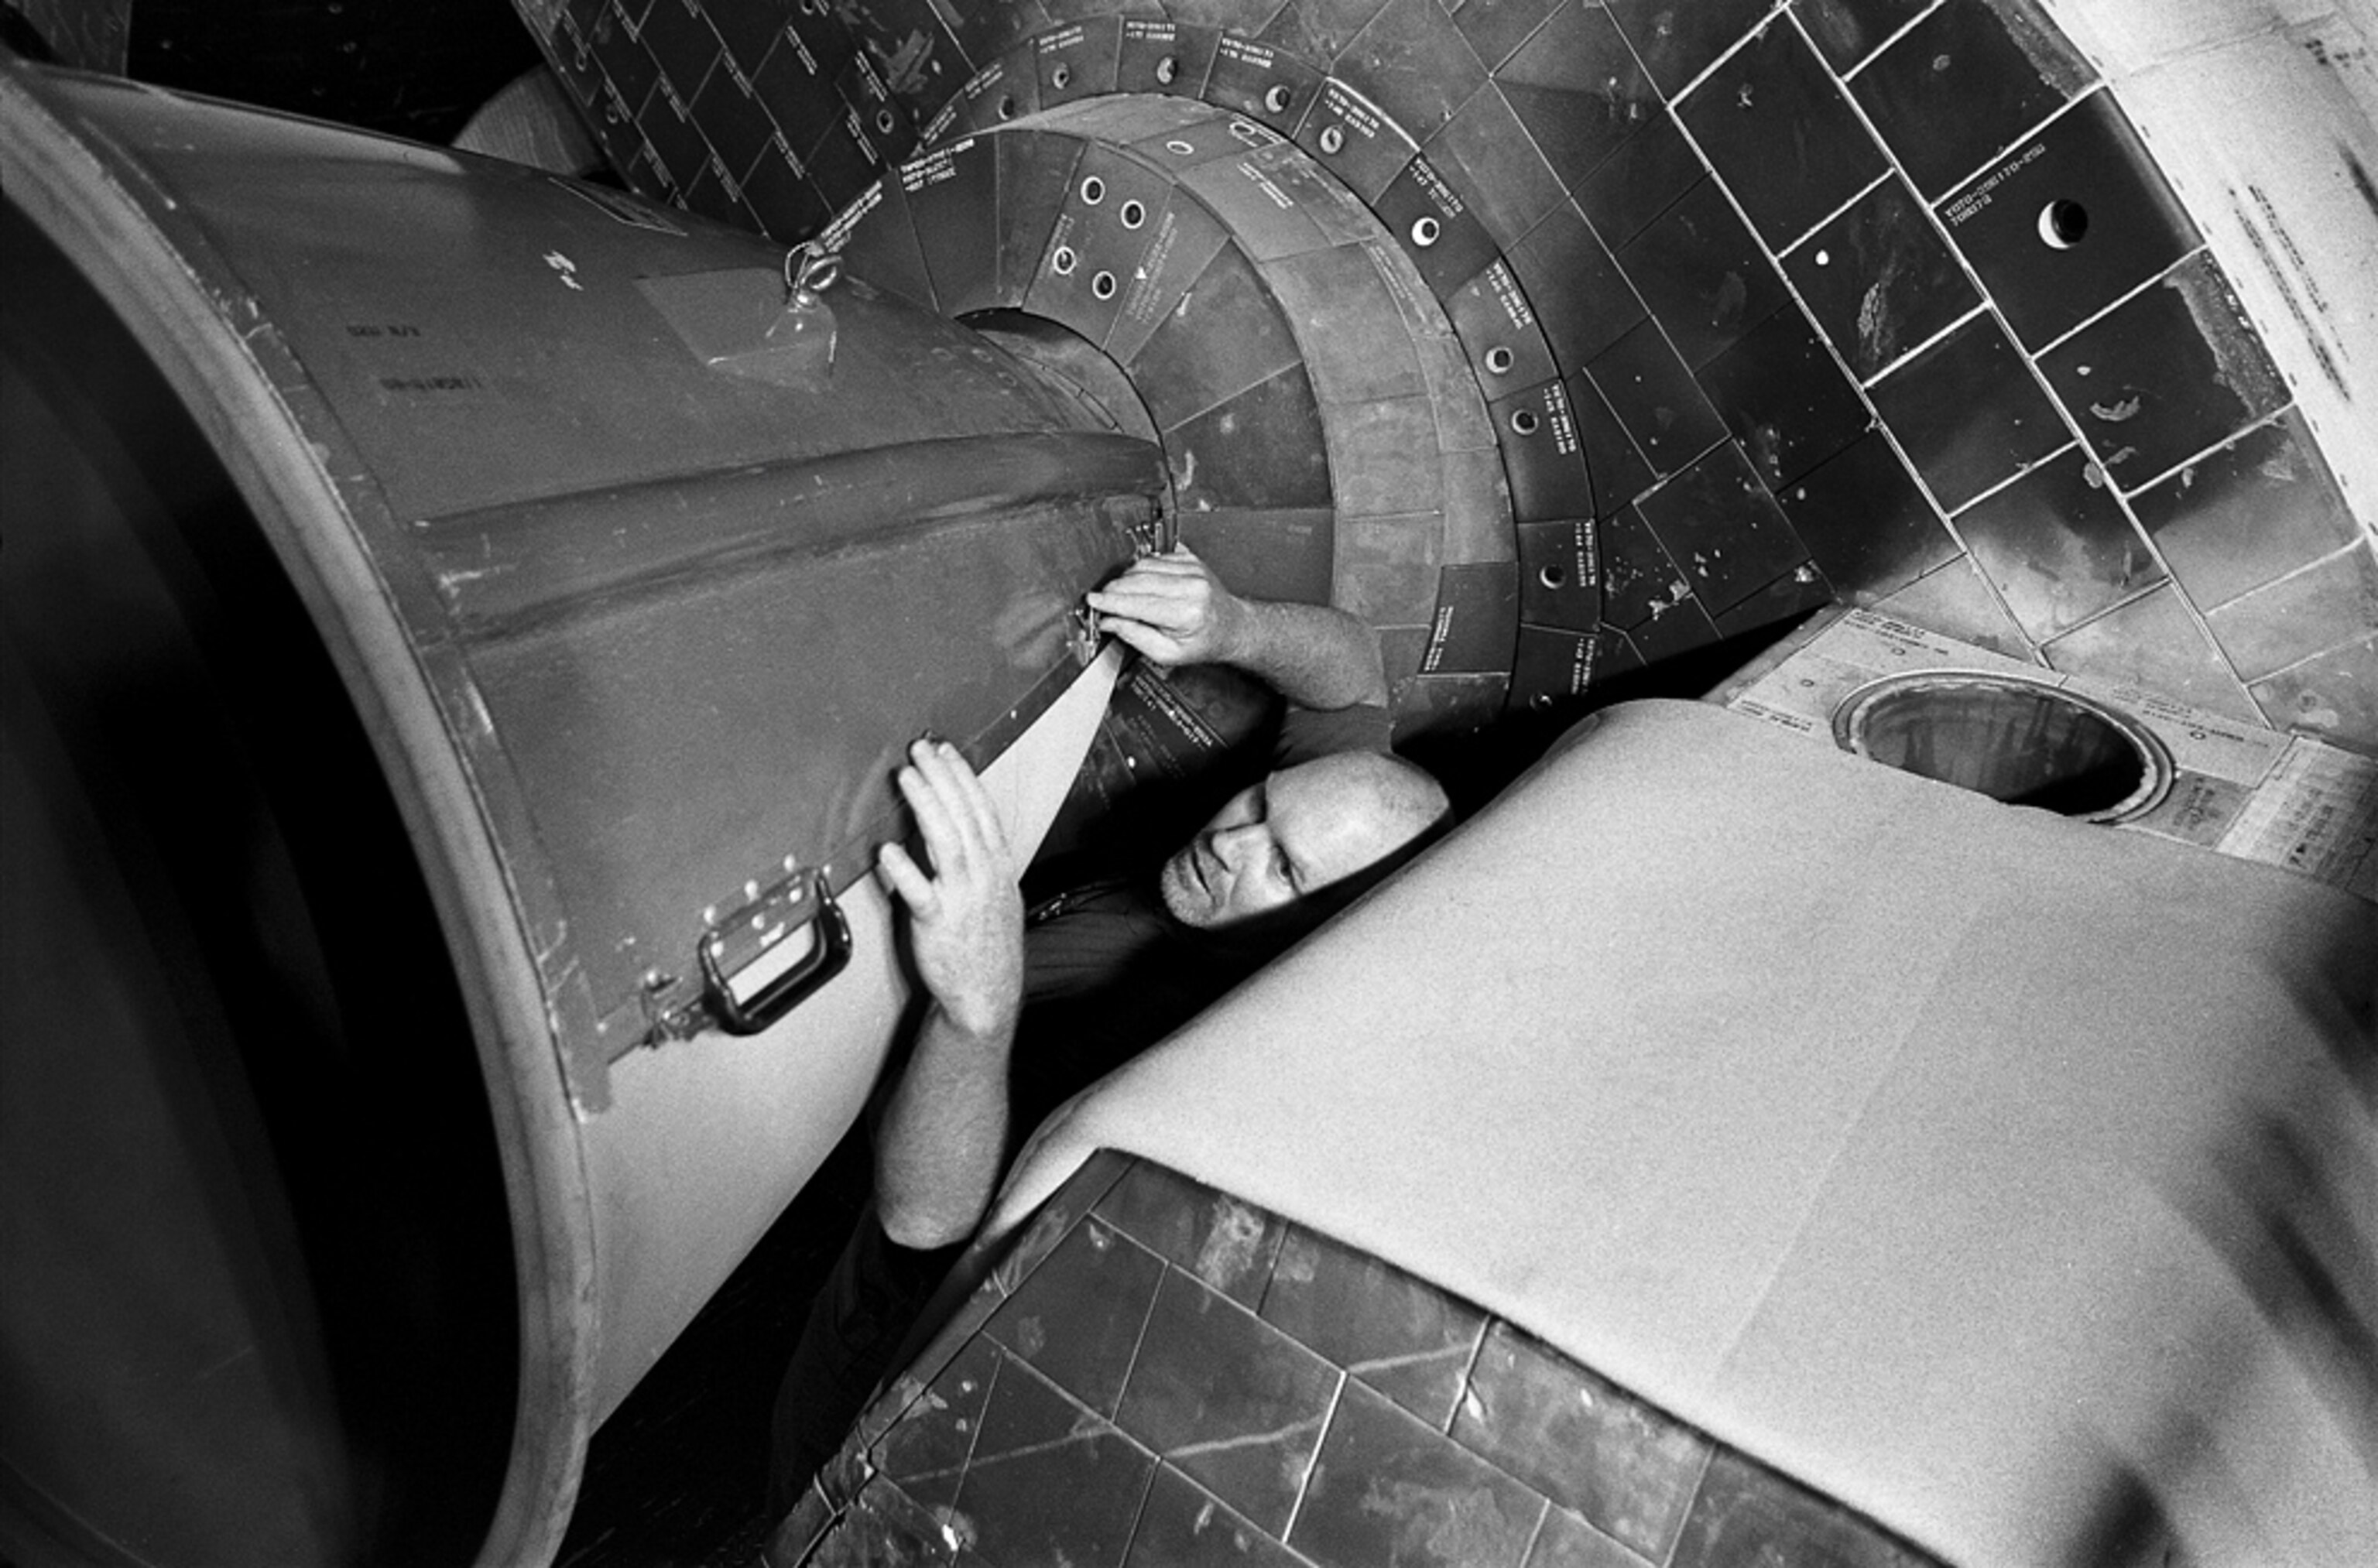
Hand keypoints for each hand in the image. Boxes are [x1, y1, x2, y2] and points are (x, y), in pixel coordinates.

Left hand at [876, 738, 1022, 1039]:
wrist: (986, 995)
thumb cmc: (987, 946)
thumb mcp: (997, 894)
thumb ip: (978, 860)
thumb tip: (957, 826)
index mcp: (998, 866)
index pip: (981, 809)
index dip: (963, 776)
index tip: (945, 750)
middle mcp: (984, 876)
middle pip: (963, 815)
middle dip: (942, 777)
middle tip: (920, 749)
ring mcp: (962, 898)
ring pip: (946, 841)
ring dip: (926, 805)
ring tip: (906, 777)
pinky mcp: (937, 923)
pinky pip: (920, 892)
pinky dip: (904, 869)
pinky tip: (888, 849)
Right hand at [1084, 546, 1247, 667]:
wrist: (1231, 626)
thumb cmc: (1203, 642)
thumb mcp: (1168, 653)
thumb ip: (1135, 636)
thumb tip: (1109, 621)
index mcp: (1187, 613)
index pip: (1138, 603)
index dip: (1110, 602)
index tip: (1093, 601)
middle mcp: (1192, 586)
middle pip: (1138, 580)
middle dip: (1114, 590)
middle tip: (1102, 600)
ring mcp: (1193, 569)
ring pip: (1143, 565)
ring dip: (1126, 579)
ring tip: (1121, 594)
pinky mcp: (1190, 559)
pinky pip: (1155, 558)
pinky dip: (1141, 569)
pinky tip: (1141, 583)